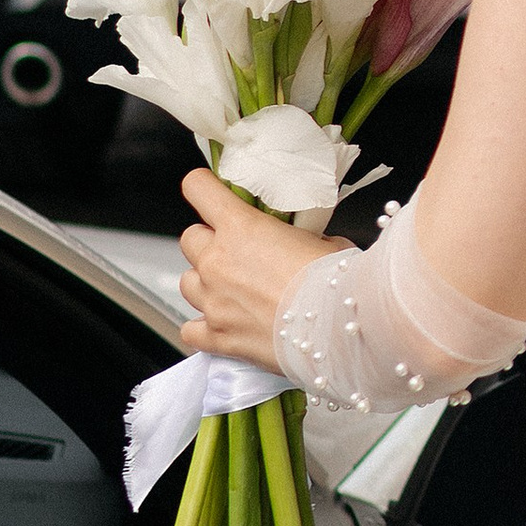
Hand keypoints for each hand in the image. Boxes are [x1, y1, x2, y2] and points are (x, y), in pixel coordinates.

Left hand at [176, 168, 340, 367]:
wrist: (338, 329)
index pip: (199, 189)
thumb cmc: (336, 284)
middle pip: (190, 239)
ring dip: (205, 283)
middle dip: (209, 243)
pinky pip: (190, 330)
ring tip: (232, 290)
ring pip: (186, 282)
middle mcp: (218, 261)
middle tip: (235, 252)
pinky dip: (202, 327)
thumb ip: (302, 238)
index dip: (203, 188)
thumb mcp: (326, 242)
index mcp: (241, 227)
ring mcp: (214, 300)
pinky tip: (223, 324)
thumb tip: (307, 243)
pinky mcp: (218, 336)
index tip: (208, 192)